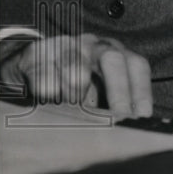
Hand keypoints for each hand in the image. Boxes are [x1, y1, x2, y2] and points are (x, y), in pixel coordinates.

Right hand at [0, 33, 151, 118]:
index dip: (142, 91)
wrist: (29, 63)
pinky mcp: (38, 52)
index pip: (136, 65)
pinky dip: (49, 92)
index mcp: (114, 53)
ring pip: (76, 67)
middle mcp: (94, 45)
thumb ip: (111, 104)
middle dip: (119, 90)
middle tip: (119, 117)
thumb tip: (128, 127)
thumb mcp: (95, 90)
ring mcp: (66, 45)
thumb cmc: (71, 81)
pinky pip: (45, 74)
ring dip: (77, 94)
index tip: (143, 116)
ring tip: (76, 112)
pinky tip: (50, 102)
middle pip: (112, 59)